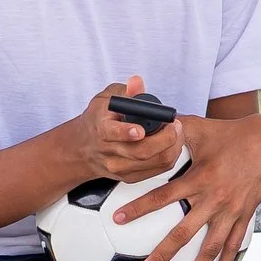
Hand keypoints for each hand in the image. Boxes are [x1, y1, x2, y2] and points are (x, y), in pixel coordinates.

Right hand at [71, 77, 185, 182]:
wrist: (85, 147)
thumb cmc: (99, 118)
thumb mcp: (107, 98)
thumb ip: (125, 91)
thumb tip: (136, 83)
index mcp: (101, 129)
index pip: (111, 133)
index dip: (127, 132)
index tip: (140, 129)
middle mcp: (108, 152)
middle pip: (141, 152)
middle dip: (165, 138)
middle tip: (175, 125)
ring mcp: (119, 167)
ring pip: (154, 162)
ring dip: (172, 146)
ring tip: (176, 131)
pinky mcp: (129, 177)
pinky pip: (158, 170)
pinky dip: (170, 155)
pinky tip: (172, 143)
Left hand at [120, 113, 260, 260]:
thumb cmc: (229, 134)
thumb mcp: (199, 128)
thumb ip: (172, 127)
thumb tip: (146, 120)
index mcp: (198, 178)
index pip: (162, 196)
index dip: (138, 208)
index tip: (117, 219)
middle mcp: (213, 198)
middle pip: (184, 232)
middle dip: (163, 254)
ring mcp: (231, 210)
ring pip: (211, 246)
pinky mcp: (244, 214)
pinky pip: (234, 242)